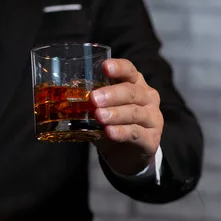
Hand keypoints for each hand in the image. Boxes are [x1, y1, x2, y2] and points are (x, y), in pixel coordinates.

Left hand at [90, 58, 163, 174]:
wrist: (128, 154)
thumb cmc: (114, 124)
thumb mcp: (104, 109)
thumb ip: (92, 103)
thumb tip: (67, 98)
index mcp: (136, 84)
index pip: (129, 71)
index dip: (119, 68)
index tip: (105, 67)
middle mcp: (148, 98)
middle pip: (131, 92)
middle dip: (112, 94)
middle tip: (94, 99)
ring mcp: (153, 118)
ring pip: (134, 112)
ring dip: (115, 113)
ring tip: (99, 116)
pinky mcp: (151, 139)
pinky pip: (136, 133)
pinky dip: (121, 132)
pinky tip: (109, 132)